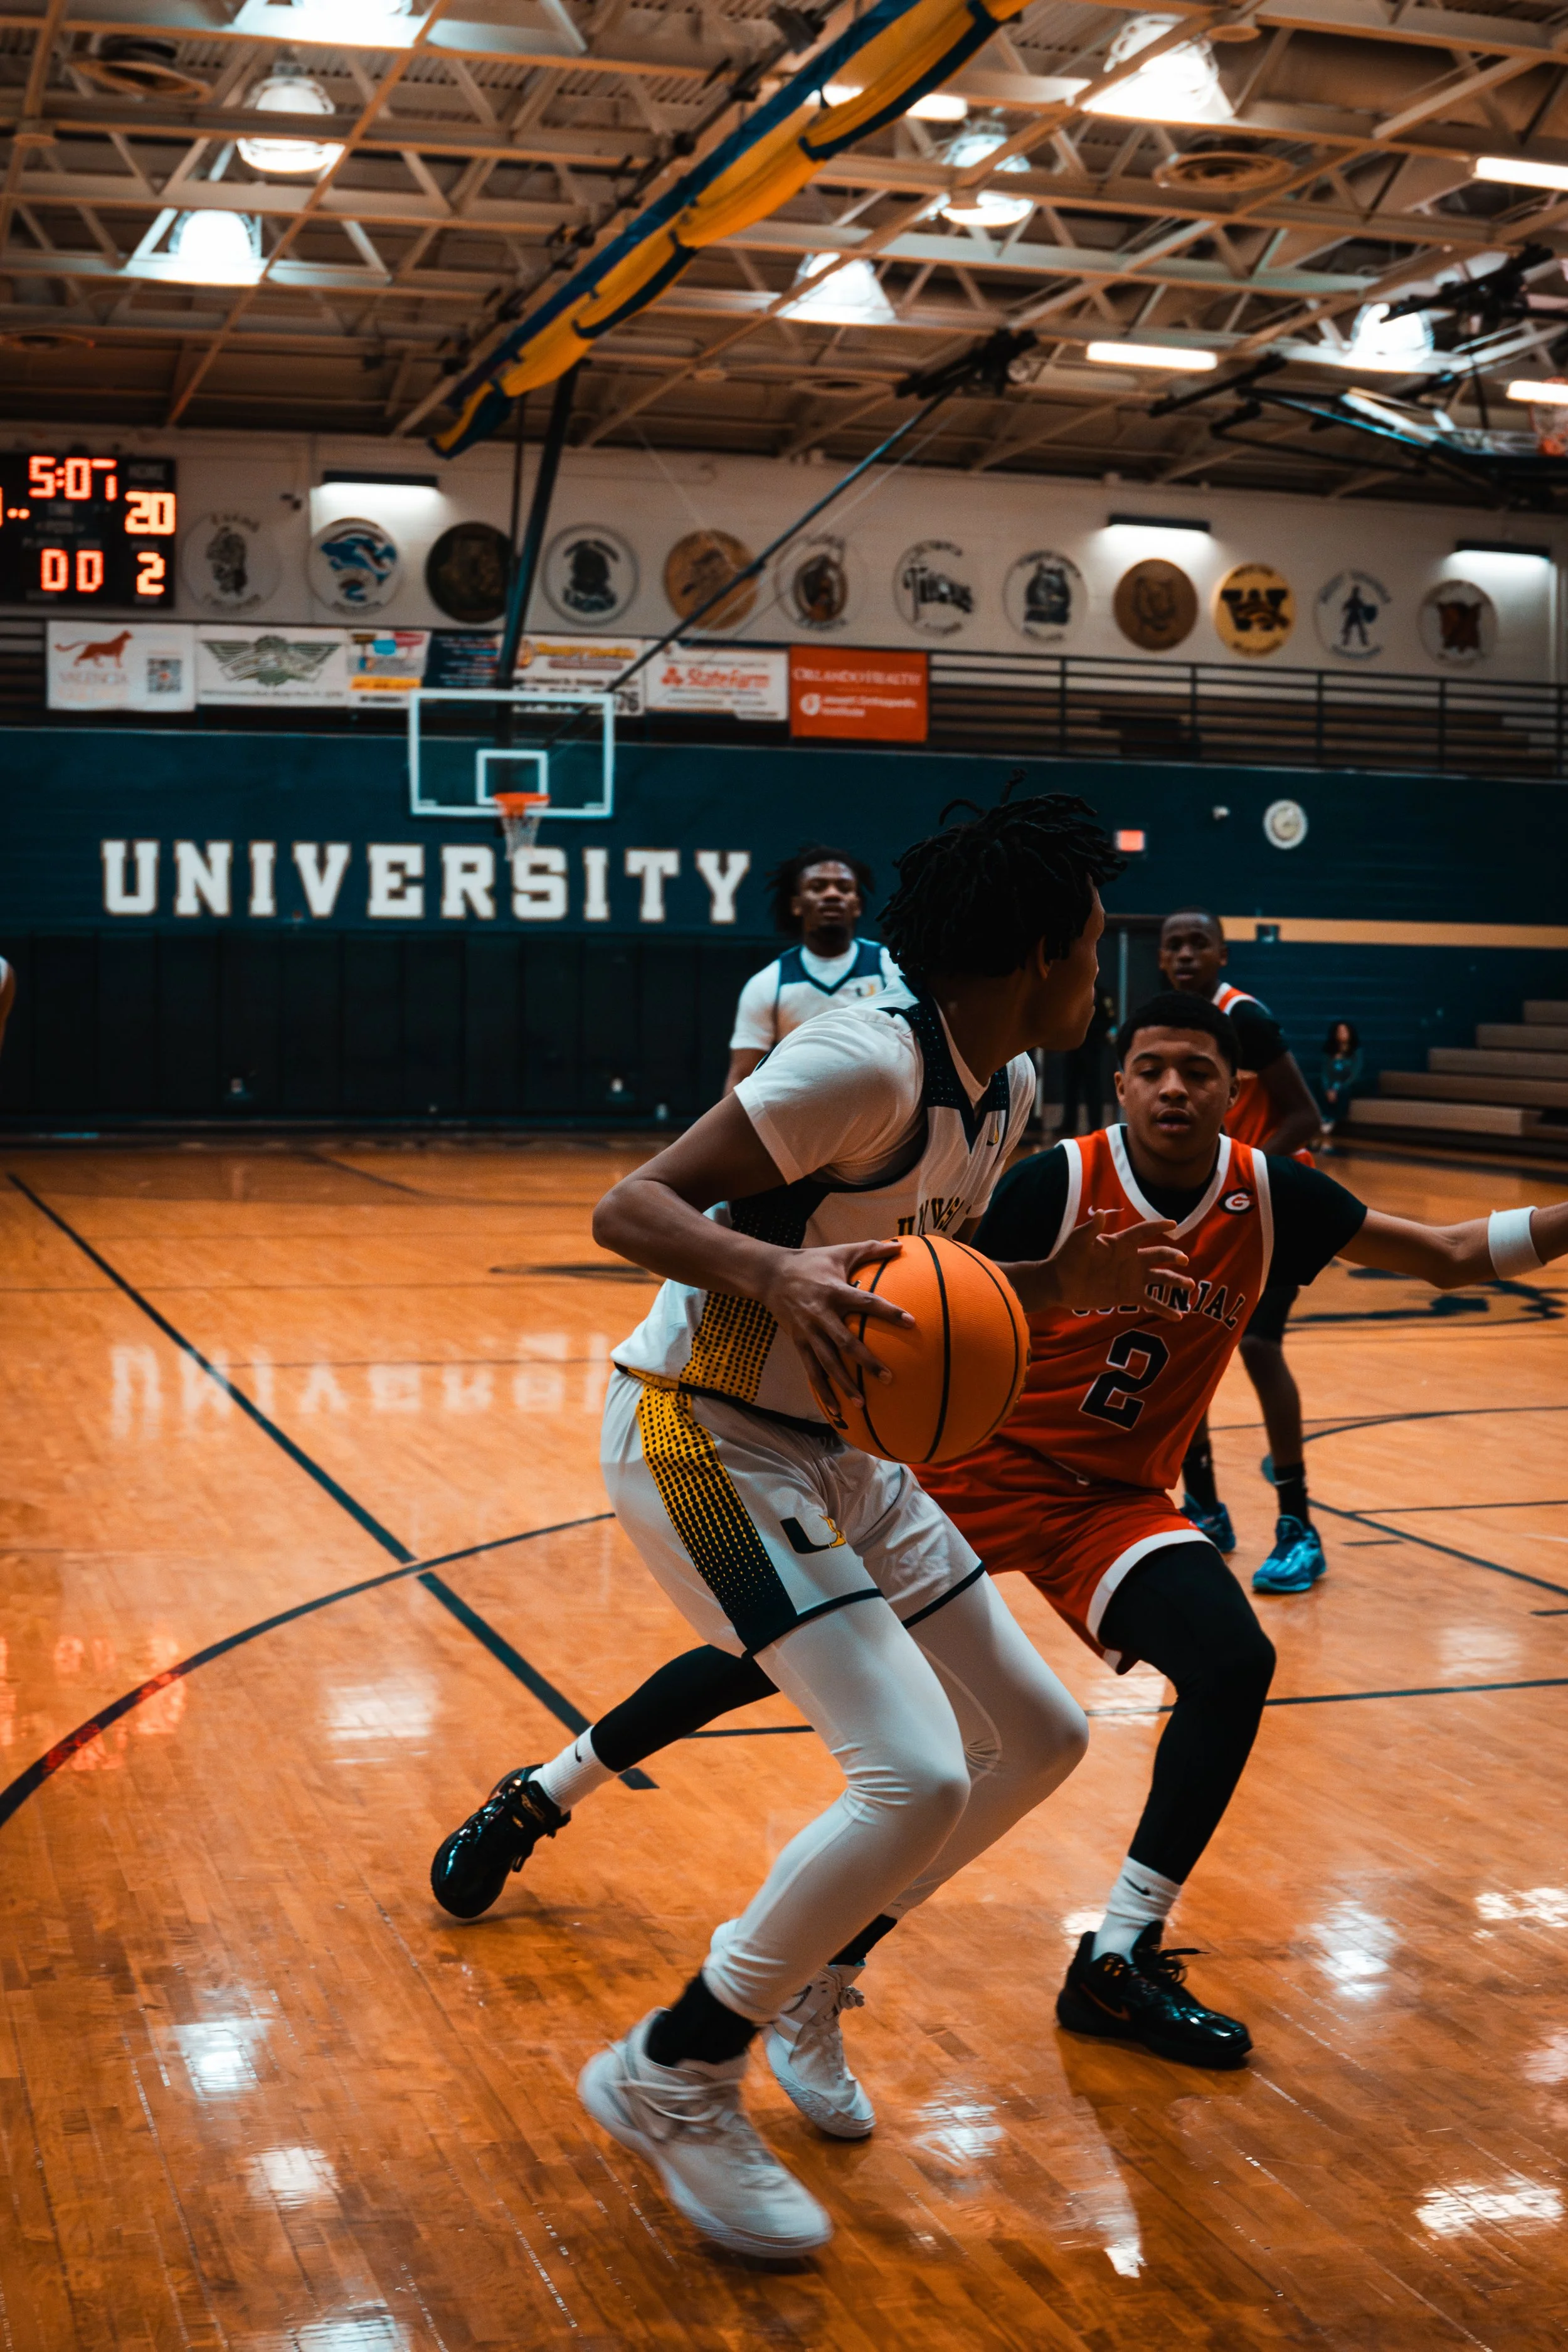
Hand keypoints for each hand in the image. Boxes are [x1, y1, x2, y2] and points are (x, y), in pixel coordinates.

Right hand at [759, 1240, 910, 1422]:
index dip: (888, 1312)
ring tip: (862, 1403)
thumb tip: (901, 1245)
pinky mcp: (799, 1343)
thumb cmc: (812, 1262)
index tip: (911, 1322)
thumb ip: (870, 1249)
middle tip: (888, 1378)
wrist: (770, 1275)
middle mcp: (821, 1314)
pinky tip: (836, 1410)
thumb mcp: (840, 1252)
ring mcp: (809, 1332)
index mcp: (834, 1291)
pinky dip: (823, 1391)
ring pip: (828, 1362)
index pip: (866, 1303)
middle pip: (846, 1342)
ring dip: (844, 1383)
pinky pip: (812, 1371)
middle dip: (866, 1362)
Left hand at [1013, 1211, 1193, 1322]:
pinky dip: (1165, 1309)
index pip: (1143, 1232)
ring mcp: (1131, 1278)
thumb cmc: (1067, 1257)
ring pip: (1159, 1277)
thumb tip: (1101, 1213)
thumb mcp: (1078, 1241)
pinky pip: (1151, 1302)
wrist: (1059, 1284)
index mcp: (1121, 1243)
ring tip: (1190, 1285)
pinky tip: (1179, 1316)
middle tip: (1183, 1260)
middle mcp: (1131, 1259)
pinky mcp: (1128, 1295)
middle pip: (1158, 1254)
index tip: (1173, 1224)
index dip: (1157, 1226)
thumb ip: (1091, 1229)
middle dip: (1172, 1256)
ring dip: (1175, 1280)